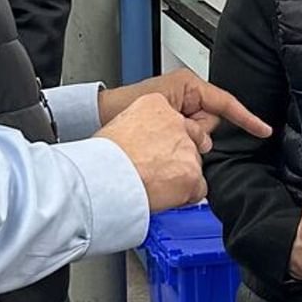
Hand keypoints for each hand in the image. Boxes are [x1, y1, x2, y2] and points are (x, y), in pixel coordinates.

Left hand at [99, 70, 271, 148]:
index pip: (225, 102)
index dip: (246, 118)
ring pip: (200, 134)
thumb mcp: (165, 106)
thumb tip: (204, 139)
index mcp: (189, 85)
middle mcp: (187, 97)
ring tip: (162, 136)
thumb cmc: (125, 104)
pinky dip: (179, 144)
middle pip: (212, 122)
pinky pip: (187, 139)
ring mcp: (180, 112)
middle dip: (199, 131)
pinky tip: (161, 144)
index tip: (263, 130)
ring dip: (186, 140)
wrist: (102, 117)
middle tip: (177, 130)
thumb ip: (192, 121)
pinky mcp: (171, 126)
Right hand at [102, 92, 207, 212]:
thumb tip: (145, 142)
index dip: (168, 139)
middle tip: (156, 170)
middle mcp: (176, 122)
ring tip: (154, 184)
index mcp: (156, 105)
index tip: (157, 150)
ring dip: (180, 177)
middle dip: (178, 157)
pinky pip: (197, 189)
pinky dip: (185, 195)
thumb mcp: (119, 124)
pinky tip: (165, 196)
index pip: (176, 119)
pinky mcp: (191, 174)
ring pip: (194, 166)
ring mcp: (186, 148)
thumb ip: (141, 128)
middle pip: (190, 141)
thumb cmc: (104, 156)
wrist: (103, 176)